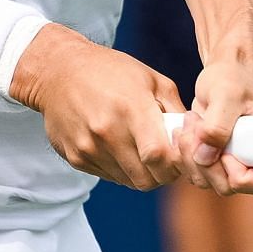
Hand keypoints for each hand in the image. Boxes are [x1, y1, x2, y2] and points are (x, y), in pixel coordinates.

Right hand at [9, 25, 184, 190]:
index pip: (159, 156)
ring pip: (128, 181)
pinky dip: (119, 169)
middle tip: (163, 160)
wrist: (58, 70)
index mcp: (131, 108)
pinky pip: (108, 176)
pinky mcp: (75, 157)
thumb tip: (194, 138)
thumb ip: (176, 110)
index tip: (178, 156)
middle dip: (162, 174)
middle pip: (146, 178)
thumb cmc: (110, 70)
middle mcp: (107, 131)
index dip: (175, 164)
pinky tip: (118, 147)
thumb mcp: (151, 78)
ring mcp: (88, 147)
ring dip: (141, 173)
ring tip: (140, 150)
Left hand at [174, 55, 252, 197]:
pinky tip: (186, 129)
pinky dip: (186, 155)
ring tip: (191, 121)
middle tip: (196, 126)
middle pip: (231, 186)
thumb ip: (217, 125)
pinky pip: (198, 174)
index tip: (223, 141)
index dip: (237, 168)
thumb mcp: (226, 93)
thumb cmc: (232, 77)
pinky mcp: (219, 163)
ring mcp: (240, 164)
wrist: (223, 73)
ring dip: (192, 154)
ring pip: (210, 182)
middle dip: (207, 160)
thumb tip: (205, 157)